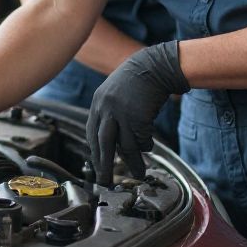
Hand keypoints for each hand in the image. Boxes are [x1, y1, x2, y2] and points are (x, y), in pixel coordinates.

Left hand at [87, 41, 188, 185]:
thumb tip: (108, 142)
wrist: (154, 65)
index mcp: (98, 102)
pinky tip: (149, 145)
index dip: (95, 152)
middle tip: (105, 181)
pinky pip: (142, 140)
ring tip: (139, 173)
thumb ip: (108, 114)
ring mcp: (122, 113)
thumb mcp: (115, 93)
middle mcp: (106, 108)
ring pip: (125, 146)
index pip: (91, 134)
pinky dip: (146, 145)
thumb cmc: (136, 81)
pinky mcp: (138, 117)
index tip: (98, 165)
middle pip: (103, 144)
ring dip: (133, 162)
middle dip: (104, 165)